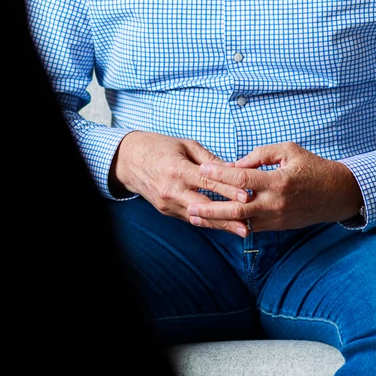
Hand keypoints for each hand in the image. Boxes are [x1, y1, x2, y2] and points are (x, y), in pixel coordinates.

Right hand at [110, 131, 246, 230]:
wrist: (129, 160)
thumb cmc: (159, 147)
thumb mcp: (186, 145)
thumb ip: (210, 159)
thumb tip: (234, 168)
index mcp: (178, 169)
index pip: (208, 182)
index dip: (228, 190)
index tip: (247, 196)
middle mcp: (172, 190)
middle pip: (204, 206)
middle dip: (227, 216)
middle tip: (247, 224)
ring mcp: (167, 203)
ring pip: (198, 217)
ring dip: (220, 224)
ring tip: (240, 230)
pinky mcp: (166, 211)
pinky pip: (190, 218)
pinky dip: (207, 222)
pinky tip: (223, 226)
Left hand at [188, 143, 363, 234]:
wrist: (337, 194)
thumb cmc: (313, 167)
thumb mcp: (289, 150)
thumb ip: (260, 154)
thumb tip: (235, 163)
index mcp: (278, 181)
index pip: (243, 178)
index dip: (220, 173)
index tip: (202, 168)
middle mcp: (276, 203)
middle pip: (237, 208)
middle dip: (211, 208)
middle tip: (190, 205)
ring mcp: (276, 218)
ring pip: (241, 222)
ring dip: (217, 221)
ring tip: (195, 218)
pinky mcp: (277, 226)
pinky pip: (250, 227)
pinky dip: (231, 224)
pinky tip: (214, 222)